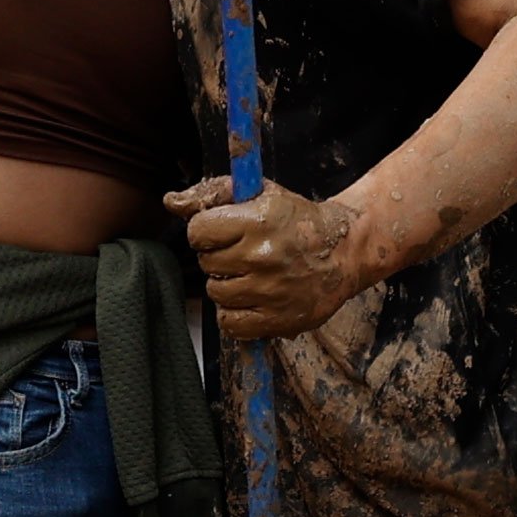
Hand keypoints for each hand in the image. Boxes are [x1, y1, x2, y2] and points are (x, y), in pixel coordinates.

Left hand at [169, 175, 380, 339]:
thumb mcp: (260, 193)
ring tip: (251, 275)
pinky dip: (235, 313)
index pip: (198, 232)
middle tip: (244, 253)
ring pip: (216, 293)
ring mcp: (270, 291)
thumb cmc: (296, 219)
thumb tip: (170, 202)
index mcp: (257, 221)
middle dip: (219, 257)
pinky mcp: (278, 319)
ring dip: (227, 285)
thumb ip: (213, 194)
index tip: (222, 231)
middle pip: (206, 263)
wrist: (345, 250)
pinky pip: (231, 323)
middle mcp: (262, 257)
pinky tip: (251, 298)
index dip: (206, 231)